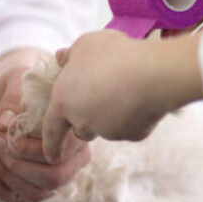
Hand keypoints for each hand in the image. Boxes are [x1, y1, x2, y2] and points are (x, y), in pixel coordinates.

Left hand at [0, 61, 90, 201]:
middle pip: (52, 178)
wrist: (16, 100)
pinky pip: (20, 199)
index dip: (29, 149)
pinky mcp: (37, 190)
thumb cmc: (23, 89)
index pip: (62, 152)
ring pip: (36, 192)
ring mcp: (57, 179)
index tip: (1, 134)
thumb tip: (5, 122)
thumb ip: (14, 98)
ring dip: (4, 174)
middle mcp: (73, 161)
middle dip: (16, 164)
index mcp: (77, 135)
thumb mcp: (19, 83)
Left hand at [41, 31, 202, 159]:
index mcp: (64, 102)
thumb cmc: (113, 54)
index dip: (50, 143)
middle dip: (87, 119)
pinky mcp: (133, 135)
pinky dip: (134, 116)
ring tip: (125, 89)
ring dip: (110, 116)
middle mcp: (83, 122)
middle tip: (101, 96)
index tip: (50, 157)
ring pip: (106, 128)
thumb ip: (70, 55)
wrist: (152, 73)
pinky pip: (131, 128)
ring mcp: (109, 131)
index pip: (51, 129)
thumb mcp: (85, 45)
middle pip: (80, 128)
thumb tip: (61, 58)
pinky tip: (142, 97)